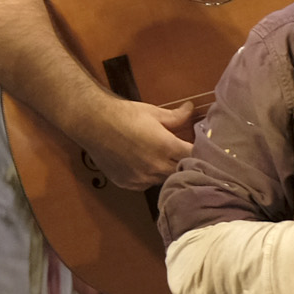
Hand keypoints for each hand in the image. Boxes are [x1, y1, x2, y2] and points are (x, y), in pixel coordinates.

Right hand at [78, 92, 198, 189]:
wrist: (91, 123)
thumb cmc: (123, 114)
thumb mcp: (153, 112)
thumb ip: (176, 116)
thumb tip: (192, 109)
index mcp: (166, 146)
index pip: (195, 157)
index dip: (201, 154)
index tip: (203, 150)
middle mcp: (155, 166)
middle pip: (183, 172)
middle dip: (186, 165)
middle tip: (184, 156)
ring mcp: (141, 177)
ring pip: (165, 180)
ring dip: (168, 172)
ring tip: (164, 160)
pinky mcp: (129, 184)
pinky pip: (147, 184)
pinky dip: (150, 177)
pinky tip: (145, 165)